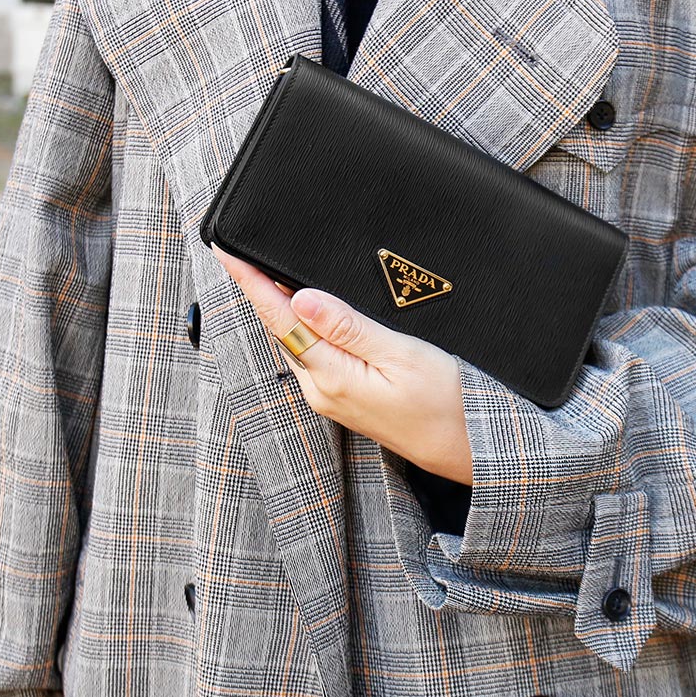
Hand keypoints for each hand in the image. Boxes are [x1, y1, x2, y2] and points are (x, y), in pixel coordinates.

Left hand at [212, 245, 472, 484]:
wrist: (467, 447)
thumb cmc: (446, 401)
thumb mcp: (401, 354)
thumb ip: (349, 327)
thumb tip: (303, 298)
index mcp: (332, 376)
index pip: (280, 319)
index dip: (252, 282)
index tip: (228, 251)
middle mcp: (321, 390)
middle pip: (279, 330)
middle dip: (259, 289)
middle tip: (242, 250)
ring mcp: (330, 397)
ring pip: (293, 342)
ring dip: (278, 307)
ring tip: (263, 271)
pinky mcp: (343, 398)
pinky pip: (310, 355)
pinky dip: (299, 327)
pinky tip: (304, 310)